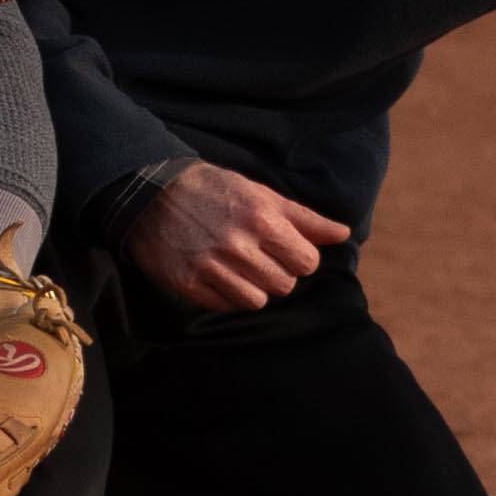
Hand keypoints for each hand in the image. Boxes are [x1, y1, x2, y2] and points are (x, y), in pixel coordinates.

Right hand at [124, 161, 353, 311]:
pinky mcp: (188, 283)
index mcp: (263, 220)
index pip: (307, 262)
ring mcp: (211, 266)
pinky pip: (225, 305)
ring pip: (257, 300)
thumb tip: (343, 234)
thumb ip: (305, 219)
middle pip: (284, 285)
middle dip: (276, 273)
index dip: (299, 257)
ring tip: (237, 266)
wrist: (152, 192)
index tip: (283, 249)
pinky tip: (216, 272)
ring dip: (252, 287)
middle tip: (257, 256)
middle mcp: (239, 245)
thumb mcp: (262, 195)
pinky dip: (226, 294)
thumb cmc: (215, 190)